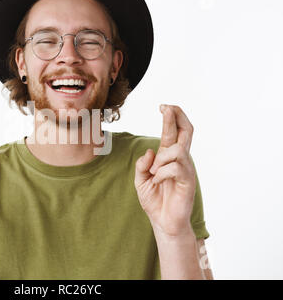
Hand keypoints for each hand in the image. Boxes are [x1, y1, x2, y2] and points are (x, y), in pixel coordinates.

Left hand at [134, 104, 195, 236]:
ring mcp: (185, 169)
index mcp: (168, 157)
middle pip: (186, 131)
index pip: (173, 132)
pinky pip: (174, 167)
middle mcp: (179, 160)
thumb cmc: (154, 200)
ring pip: (177, 150)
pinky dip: (161, 173)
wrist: (163, 221)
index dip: (171, 117)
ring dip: (161, 158)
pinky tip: (158, 181)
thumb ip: (142, 165)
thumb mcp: (140, 180)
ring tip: (154, 172)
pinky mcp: (188, 180)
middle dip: (178, 116)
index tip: (163, 106)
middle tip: (167, 107)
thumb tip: (149, 151)